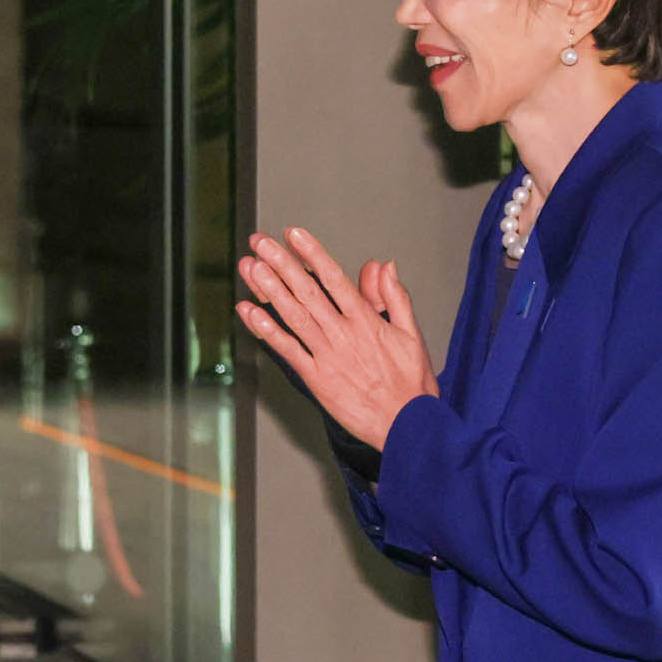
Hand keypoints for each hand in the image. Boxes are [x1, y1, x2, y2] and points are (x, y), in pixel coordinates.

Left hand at [237, 227, 437, 450]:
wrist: (407, 427)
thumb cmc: (411, 384)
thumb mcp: (411, 334)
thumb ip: (394, 297)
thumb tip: (383, 265)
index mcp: (366, 321)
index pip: (334, 278)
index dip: (312, 254)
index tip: (294, 234)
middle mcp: (343, 334)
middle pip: (307, 291)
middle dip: (281, 263)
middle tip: (260, 242)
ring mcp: (327, 356)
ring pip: (293, 315)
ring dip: (269, 290)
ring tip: (250, 267)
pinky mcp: (316, 379)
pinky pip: (287, 350)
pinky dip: (267, 331)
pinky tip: (250, 313)